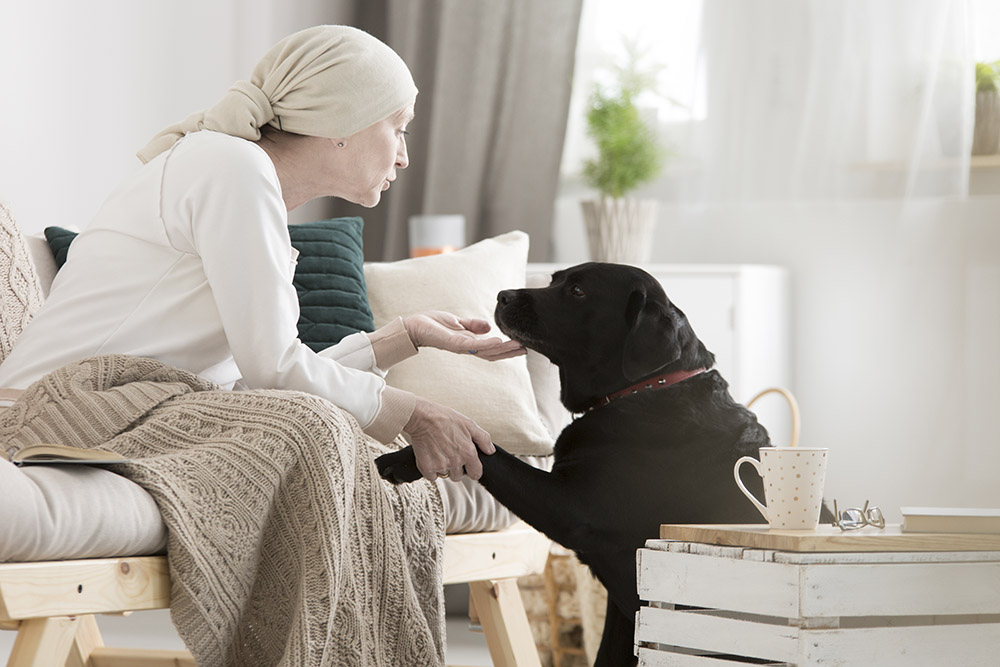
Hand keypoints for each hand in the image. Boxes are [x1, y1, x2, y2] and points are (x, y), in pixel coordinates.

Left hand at [403, 311, 524, 360]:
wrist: (413, 326)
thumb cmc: (432, 324)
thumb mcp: (457, 322)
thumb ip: (473, 325)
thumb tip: (489, 327)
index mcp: (469, 343)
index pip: (491, 348)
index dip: (506, 348)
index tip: (522, 345)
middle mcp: (467, 348)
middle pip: (492, 354)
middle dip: (510, 352)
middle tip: (528, 349)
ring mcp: (461, 347)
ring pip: (486, 351)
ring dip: (504, 350)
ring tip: (519, 346)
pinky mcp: (454, 343)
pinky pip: (473, 345)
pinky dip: (487, 344)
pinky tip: (499, 342)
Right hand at [404, 396, 494, 480]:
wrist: (422, 417)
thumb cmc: (444, 418)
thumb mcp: (469, 424)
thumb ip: (483, 439)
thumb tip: (490, 451)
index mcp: (468, 453)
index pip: (476, 474)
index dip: (472, 469)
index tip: (467, 465)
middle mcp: (456, 462)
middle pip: (459, 476)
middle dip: (456, 468)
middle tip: (449, 453)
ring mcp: (441, 466)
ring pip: (445, 475)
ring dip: (443, 468)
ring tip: (439, 452)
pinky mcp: (427, 468)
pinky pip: (432, 476)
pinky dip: (430, 469)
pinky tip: (430, 456)